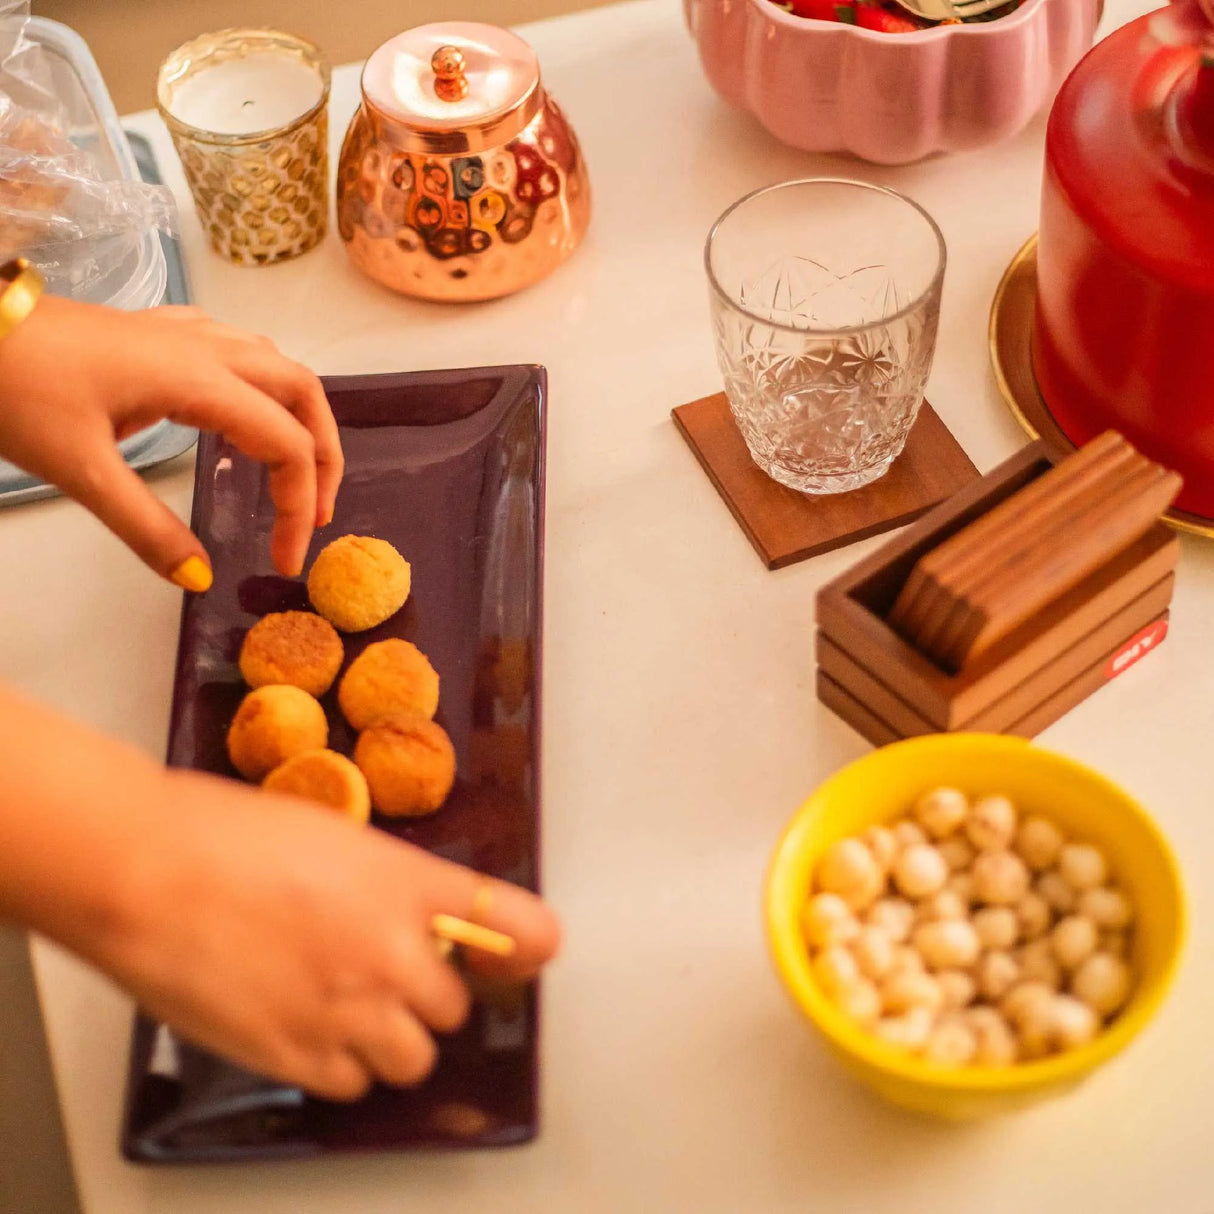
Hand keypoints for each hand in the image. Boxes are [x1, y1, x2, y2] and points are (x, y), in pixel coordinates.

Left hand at [0, 295, 341, 580]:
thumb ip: (145, 529)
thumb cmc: (16, 389)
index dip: (298, 506)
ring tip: (292, 469)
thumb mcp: (80, 471)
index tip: (283, 559)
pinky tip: (242, 409)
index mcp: (198, 380)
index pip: (285, 445)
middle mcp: (206, 348)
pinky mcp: (159, 330)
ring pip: (277, 364)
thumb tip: (200, 577)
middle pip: (303, 393)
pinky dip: (262, 386)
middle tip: (317, 512)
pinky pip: (239, 349)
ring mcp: (184, 332)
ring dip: (299, 416)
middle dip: (325, 455)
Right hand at [91, 767, 560, 1099]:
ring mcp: (345, 1010)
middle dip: (429, 992)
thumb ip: (385, 881)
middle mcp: (390, 953)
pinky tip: (313, 1030)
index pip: (511, 924)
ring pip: (413, 1059)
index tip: (534, 948)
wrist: (141, 870)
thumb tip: (406, 912)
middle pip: (456, 1006)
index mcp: (405, 884)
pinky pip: (352, 1084)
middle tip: (390, 971)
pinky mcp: (293, 1054)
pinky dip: (343, 1066)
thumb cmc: (222, 834)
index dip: (528, 941)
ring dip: (393, 1038)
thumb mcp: (331, 832)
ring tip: (353, 1008)